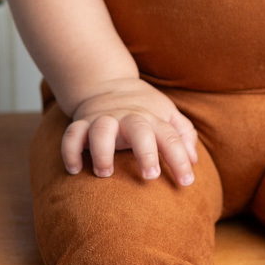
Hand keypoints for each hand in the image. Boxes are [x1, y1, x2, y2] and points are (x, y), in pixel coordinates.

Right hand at [62, 78, 198, 187]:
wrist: (107, 82)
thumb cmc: (144, 108)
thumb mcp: (168, 115)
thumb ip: (183, 135)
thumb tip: (194, 160)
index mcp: (152, 118)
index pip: (170, 137)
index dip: (180, 160)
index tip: (187, 182)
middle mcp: (128, 117)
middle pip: (138, 129)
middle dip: (145, 151)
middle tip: (151, 176)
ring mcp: (103, 119)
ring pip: (100, 130)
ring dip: (102, 151)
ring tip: (105, 174)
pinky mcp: (82, 123)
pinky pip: (71, 134)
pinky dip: (70, 151)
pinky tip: (75, 169)